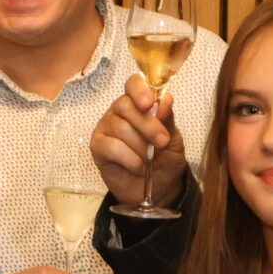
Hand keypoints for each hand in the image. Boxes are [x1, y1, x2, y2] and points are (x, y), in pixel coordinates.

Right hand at [91, 76, 185, 210]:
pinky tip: (139, 167)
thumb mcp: (174, 140)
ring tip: (149, 160)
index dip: (139, 90)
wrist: (158, 189)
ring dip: (140, 147)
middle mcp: (120, 112)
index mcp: (139, 103)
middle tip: (162, 142)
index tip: (149, 103)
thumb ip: (168, 120)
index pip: (133, 84)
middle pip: (126, 105)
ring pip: (120, 127)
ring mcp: (106, 128)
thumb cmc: (165, 160)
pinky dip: (130, 159)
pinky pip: (111, 147)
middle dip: (147, 125)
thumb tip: (164, 101)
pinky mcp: (98, 147)